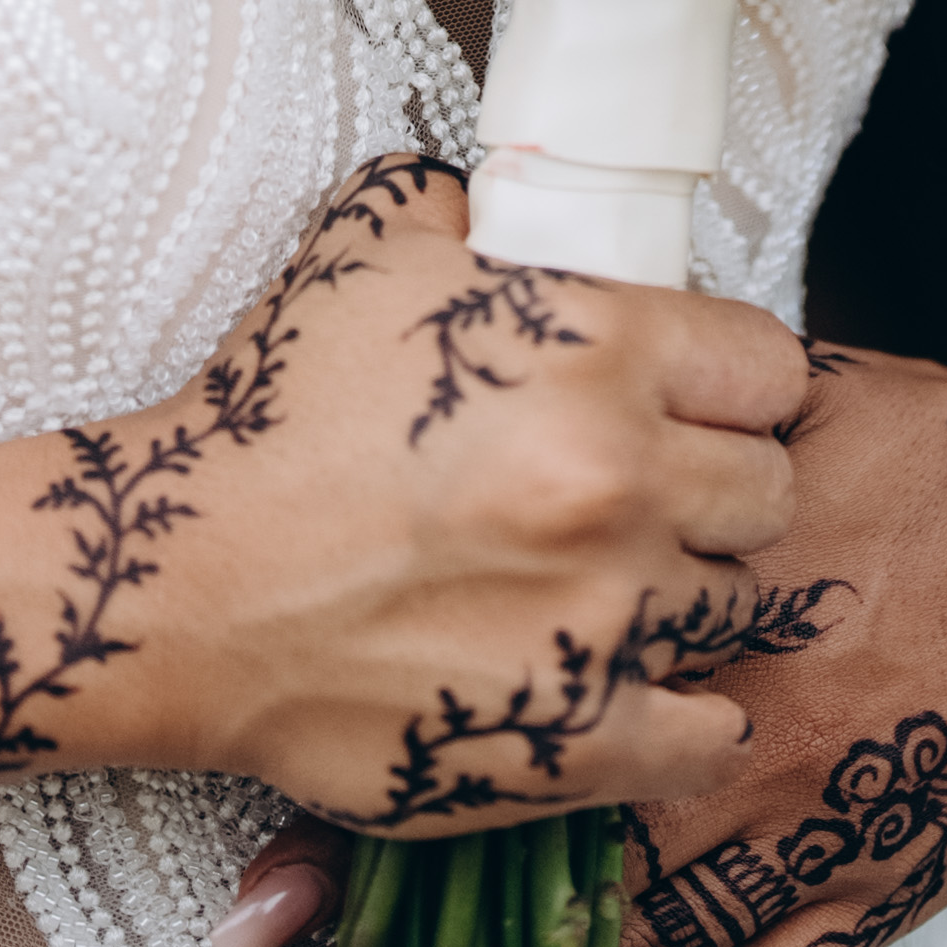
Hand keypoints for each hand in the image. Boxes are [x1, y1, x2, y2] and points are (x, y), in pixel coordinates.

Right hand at [0, 156, 804, 832]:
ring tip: (618, 584)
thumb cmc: (271, 412)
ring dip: (691, 592)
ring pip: (742, 605)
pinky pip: (706, 739)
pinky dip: (688, 721)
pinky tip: (638, 688)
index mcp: (599, 353)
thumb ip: (476, 206)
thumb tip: (527, 209)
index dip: (733, 381)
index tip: (690, 399)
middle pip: (770, 489)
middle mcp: (622, 485)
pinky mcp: (570, 740)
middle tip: (648, 491)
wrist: (175, 577)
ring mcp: (604, 622)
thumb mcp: (370, 241)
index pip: (771, 367)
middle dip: (719, 484)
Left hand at [201, 347, 946, 946]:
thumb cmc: (940, 457)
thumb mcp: (773, 398)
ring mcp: (778, 838)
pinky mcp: (854, 905)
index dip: (346, 769)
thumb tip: (533, 312)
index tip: (234, 848)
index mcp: (666, 613)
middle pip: (500, 854)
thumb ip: (649, 399)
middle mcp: (703, 740)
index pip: (472, 703)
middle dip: (365, 940)